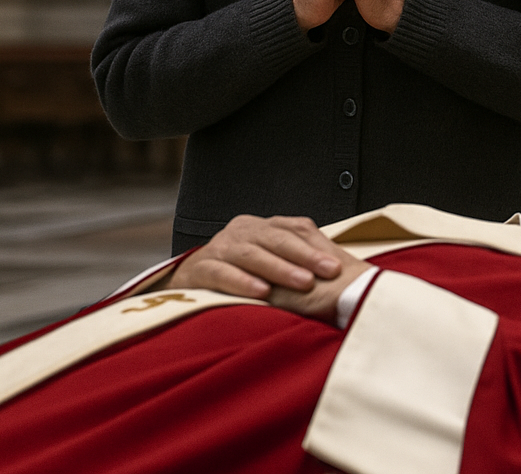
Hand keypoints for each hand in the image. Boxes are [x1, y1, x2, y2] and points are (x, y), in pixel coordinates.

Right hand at [166, 214, 371, 320]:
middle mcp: (240, 231)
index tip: (337, 267)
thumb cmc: (236, 278)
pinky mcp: (198, 268)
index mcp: (259, 226)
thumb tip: (334, 271)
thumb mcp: (266, 265)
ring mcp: (218, 247)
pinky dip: (243, 281)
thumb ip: (292, 262)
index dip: (315, 246)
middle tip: (329, 272)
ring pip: (252, 254)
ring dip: (280, 269)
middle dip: (305, 256)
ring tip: (304, 283)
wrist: (183, 287)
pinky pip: (222, 273)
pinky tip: (262, 292)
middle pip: (276, 239)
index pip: (291, 230)